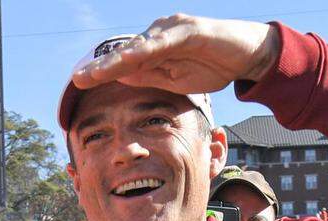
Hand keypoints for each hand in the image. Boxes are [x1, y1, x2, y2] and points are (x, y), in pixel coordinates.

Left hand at [72, 14, 280, 94]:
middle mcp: (160, 34)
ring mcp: (174, 29)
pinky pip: (166, 41)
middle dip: (102, 67)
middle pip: (126, 53)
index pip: (124, 63)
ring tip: (98, 72)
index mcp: (155, 48)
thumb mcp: (174, 80)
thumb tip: (120, 77)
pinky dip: (148, 49)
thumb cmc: (211, 67)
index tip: (80, 84)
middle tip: (79, 78)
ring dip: (119, 60)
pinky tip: (132, 58)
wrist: (248, 56)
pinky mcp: (190, 30)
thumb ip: (148, 76)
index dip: (102, 73)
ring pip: (141, 46)